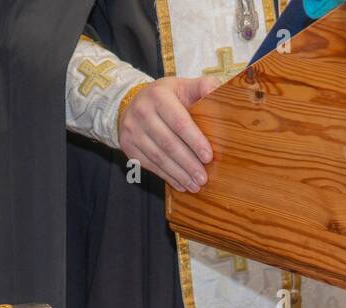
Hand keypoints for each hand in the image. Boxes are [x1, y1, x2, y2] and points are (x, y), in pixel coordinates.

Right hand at [118, 76, 219, 192]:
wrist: (131, 103)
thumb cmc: (164, 97)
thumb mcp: (181, 86)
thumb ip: (201, 86)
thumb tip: (217, 89)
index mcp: (158, 96)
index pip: (179, 122)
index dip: (194, 141)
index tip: (209, 157)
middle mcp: (141, 112)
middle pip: (168, 143)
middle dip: (188, 163)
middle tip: (204, 178)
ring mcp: (131, 131)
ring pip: (158, 157)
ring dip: (179, 174)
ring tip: (195, 185)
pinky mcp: (127, 146)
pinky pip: (149, 165)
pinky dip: (167, 176)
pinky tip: (181, 184)